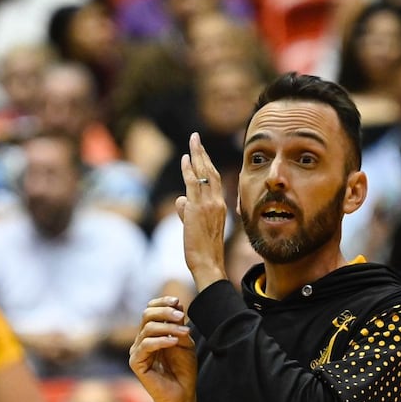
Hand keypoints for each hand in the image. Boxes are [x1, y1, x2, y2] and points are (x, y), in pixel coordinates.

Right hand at [129, 296, 196, 401]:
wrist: (182, 394)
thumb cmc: (184, 370)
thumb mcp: (185, 342)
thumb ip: (179, 325)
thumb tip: (177, 304)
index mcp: (151, 334)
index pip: (150, 310)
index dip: (162, 303)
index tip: (178, 302)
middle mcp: (141, 340)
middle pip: (146, 315)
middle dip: (165, 312)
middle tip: (181, 316)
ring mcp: (137, 352)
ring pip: (147, 329)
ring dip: (168, 327)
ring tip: (184, 332)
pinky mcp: (136, 363)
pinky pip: (145, 346)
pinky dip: (161, 341)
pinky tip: (174, 342)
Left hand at [175, 132, 227, 291]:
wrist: (208, 263)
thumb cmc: (203, 250)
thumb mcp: (195, 226)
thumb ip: (188, 211)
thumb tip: (180, 200)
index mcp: (220, 206)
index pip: (215, 180)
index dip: (208, 164)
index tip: (201, 152)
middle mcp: (218, 202)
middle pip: (211, 171)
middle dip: (202, 153)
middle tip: (196, 138)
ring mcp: (209, 204)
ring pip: (204, 173)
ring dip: (197, 155)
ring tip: (193, 140)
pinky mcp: (198, 208)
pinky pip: (194, 183)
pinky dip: (189, 170)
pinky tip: (185, 159)